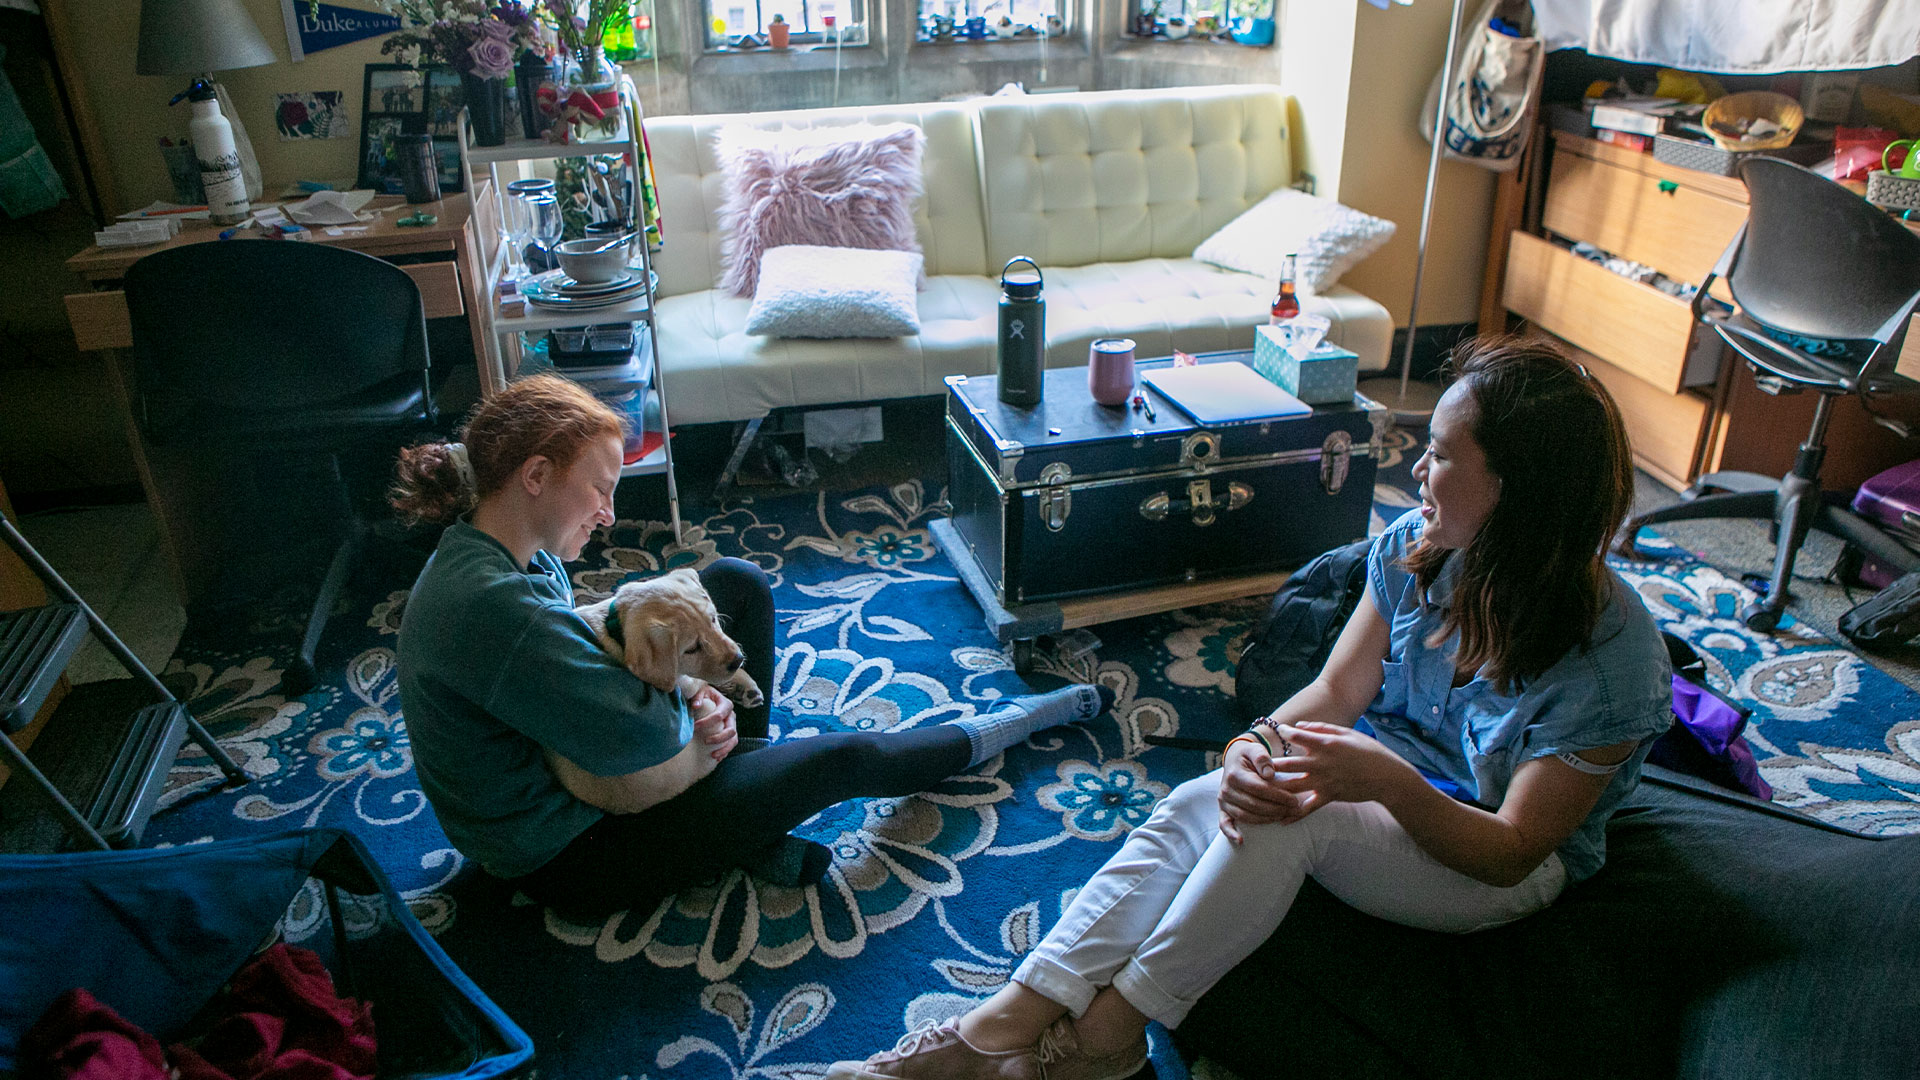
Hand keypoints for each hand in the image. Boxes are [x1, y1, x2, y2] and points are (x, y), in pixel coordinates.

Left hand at [690, 684, 737, 760]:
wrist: (709, 697)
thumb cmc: (704, 694)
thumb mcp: (701, 691)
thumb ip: (698, 697)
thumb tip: (696, 705)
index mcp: (726, 704)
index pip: (719, 715)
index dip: (707, 722)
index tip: (694, 727)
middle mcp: (731, 715)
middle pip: (731, 730)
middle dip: (719, 738)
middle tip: (705, 741)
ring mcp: (732, 725)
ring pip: (733, 739)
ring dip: (724, 748)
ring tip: (713, 755)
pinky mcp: (729, 733)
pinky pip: (731, 744)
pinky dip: (725, 752)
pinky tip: (716, 758)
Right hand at [1216, 736, 1305, 844]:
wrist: (1234, 759)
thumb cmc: (1250, 755)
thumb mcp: (1256, 750)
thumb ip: (1263, 758)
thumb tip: (1269, 774)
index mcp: (1235, 774)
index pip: (1259, 789)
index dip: (1278, 796)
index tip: (1294, 800)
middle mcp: (1226, 789)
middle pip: (1254, 804)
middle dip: (1276, 809)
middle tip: (1294, 810)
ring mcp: (1223, 801)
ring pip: (1245, 816)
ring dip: (1265, 819)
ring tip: (1282, 817)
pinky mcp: (1222, 809)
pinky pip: (1224, 824)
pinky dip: (1231, 833)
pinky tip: (1241, 841)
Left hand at [1269, 721, 1416, 816]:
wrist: (1387, 777)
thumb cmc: (1368, 751)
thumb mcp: (1347, 733)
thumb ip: (1321, 729)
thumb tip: (1299, 726)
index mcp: (1325, 745)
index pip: (1296, 737)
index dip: (1284, 732)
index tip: (1277, 730)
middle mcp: (1321, 764)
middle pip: (1287, 764)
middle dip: (1269, 764)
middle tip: (1257, 764)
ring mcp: (1324, 782)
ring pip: (1292, 786)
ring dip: (1275, 787)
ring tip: (1260, 787)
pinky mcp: (1329, 797)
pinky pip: (1308, 808)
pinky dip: (1293, 815)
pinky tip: (1280, 820)